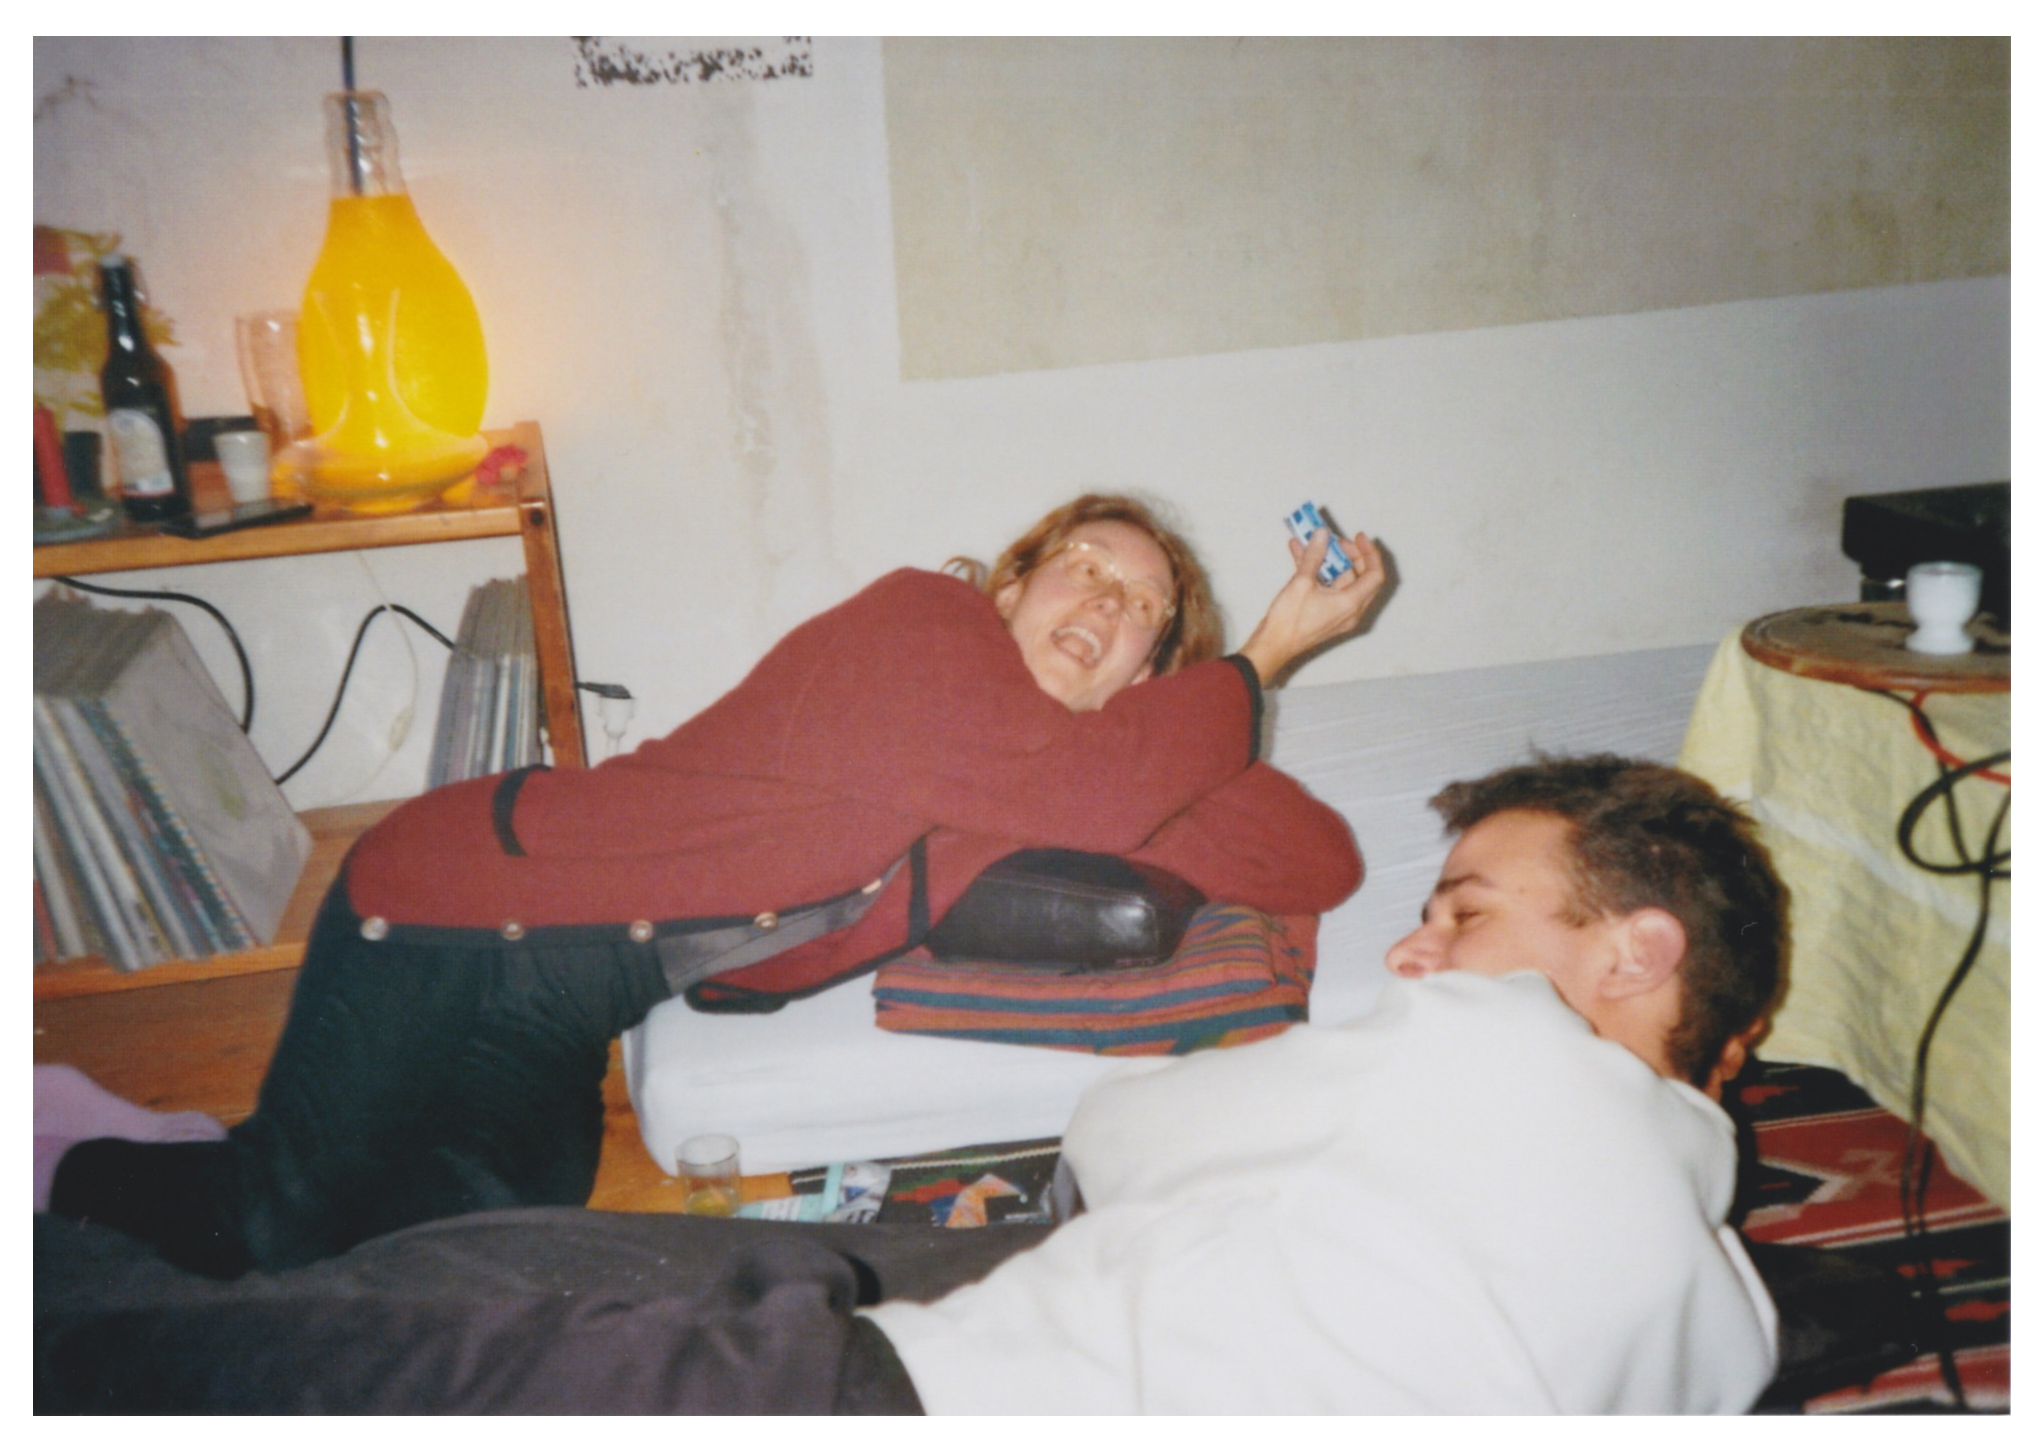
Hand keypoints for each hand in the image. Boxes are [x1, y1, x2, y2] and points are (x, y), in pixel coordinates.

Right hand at [1239, 528, 1385, 684]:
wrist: (1272, 646)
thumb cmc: (1289, 621)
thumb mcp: (1301, 583)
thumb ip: (1314, 556)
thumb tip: (1322, 535)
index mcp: (1351, 604)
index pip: (1374, 574)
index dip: (1369, 552)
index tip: (1358, 537)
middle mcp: (1350, 610)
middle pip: (1361, 577)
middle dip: (1349, 555)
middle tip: (1334, 541)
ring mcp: (1338, 613)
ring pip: (1341, 580)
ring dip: (1329, 561)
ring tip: (1314, 543)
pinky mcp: (1325, 613)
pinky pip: (1328, 588)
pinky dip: (1318, 571)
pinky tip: (1300, 554)